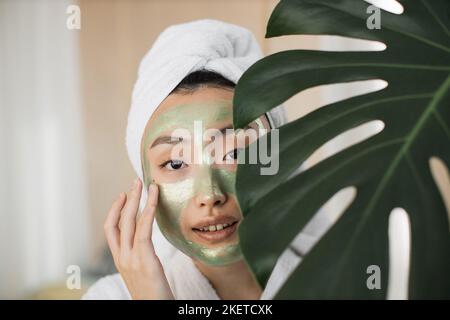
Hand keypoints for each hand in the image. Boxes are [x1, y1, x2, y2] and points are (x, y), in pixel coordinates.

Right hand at [104, 178, 173, 299]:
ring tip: (146, 184)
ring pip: (130, 222)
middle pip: (119, 221)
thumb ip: (141, 258)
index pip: (111, 230)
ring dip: (137, 199)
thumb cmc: (153, 295)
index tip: (123, 195)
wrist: (153, 311)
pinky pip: (144, 229)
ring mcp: (131, 259)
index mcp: (120, 260)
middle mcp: (122, 258)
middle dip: (127, 198)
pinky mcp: (145, 260)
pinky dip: (148, 210)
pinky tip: (154, 198)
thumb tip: (145, 245)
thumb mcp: (141, 273)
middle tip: (136, 181)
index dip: (115, 210)